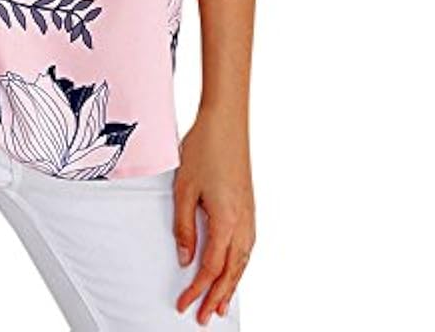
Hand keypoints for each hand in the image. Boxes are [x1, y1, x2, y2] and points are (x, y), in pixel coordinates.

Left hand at [173, 108, 254, 323]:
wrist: (226, 122)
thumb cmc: (204, 148)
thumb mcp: (184, 188)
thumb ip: (185, 227)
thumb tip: (186, 258)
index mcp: (227, 221)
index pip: (211, 267)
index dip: (197, 290)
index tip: (184, 305)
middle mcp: (243, 222)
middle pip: (232, 271)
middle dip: (217, 296)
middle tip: (204, 317)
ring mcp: (249, 214)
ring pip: (243, 261)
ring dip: (232, 284)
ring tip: (221, 304)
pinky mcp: (249, 206)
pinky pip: (247, 246)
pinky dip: (240, 265)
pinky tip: (234, 269)